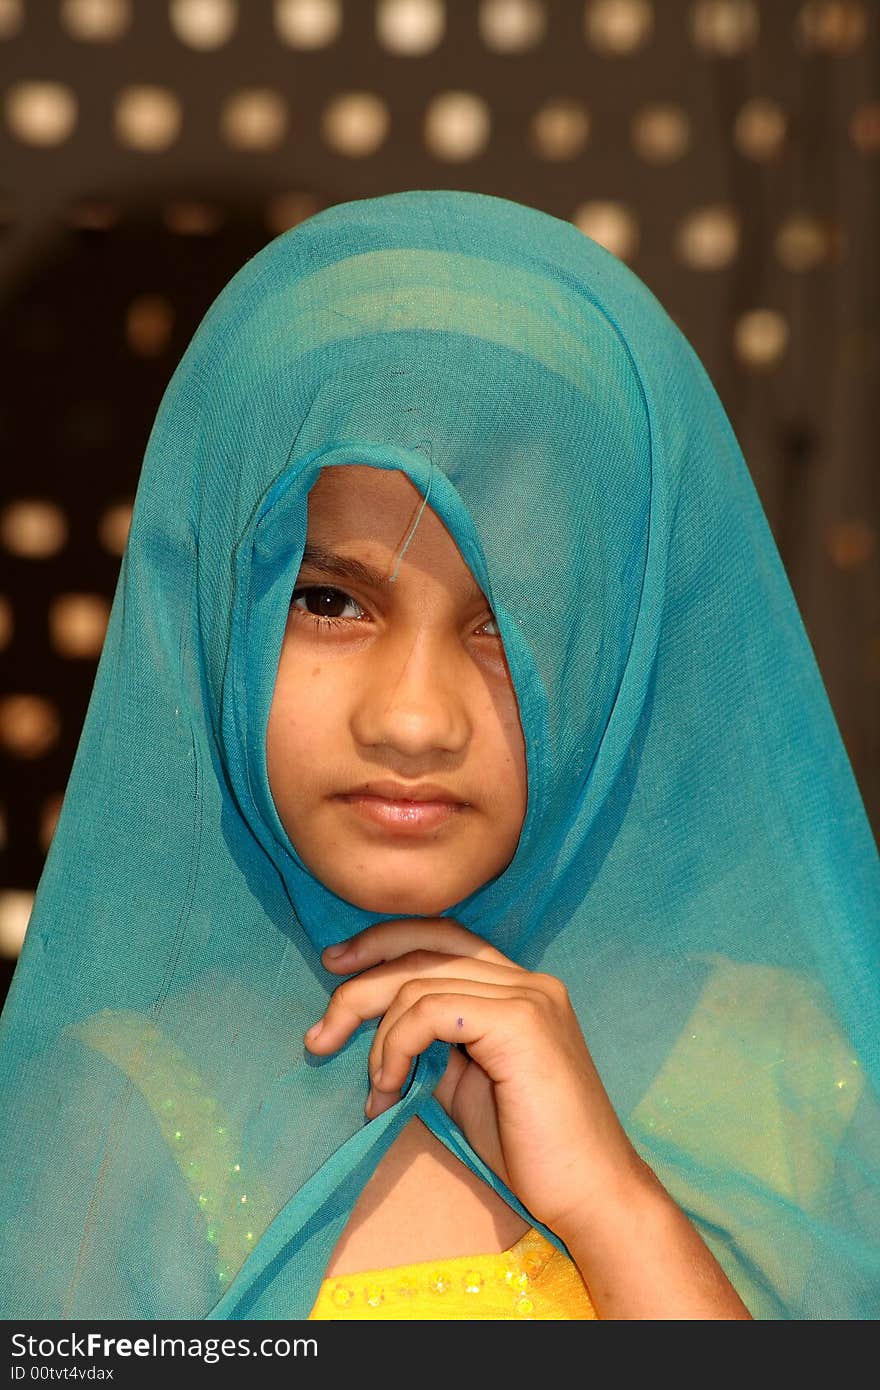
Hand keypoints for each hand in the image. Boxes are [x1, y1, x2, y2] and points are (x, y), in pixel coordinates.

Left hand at [303, 917, 647, 1241]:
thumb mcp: (466, 1083)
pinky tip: (391, 1088)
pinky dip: (396, 1047)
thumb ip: (434, 1044)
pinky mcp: (520, 1022)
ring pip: (419, 984)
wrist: (589, 1193)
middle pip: (425, 948)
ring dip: (378, 1039)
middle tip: (318, 1035)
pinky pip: (430, 1013)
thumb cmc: (528, 1149)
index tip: (336, 968)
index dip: (384, 942)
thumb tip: (378, 1027)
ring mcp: (528, 996)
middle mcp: (528, 979)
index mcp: (519, 986)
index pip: (443, 936)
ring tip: (377, 1090)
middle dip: (360, 984)